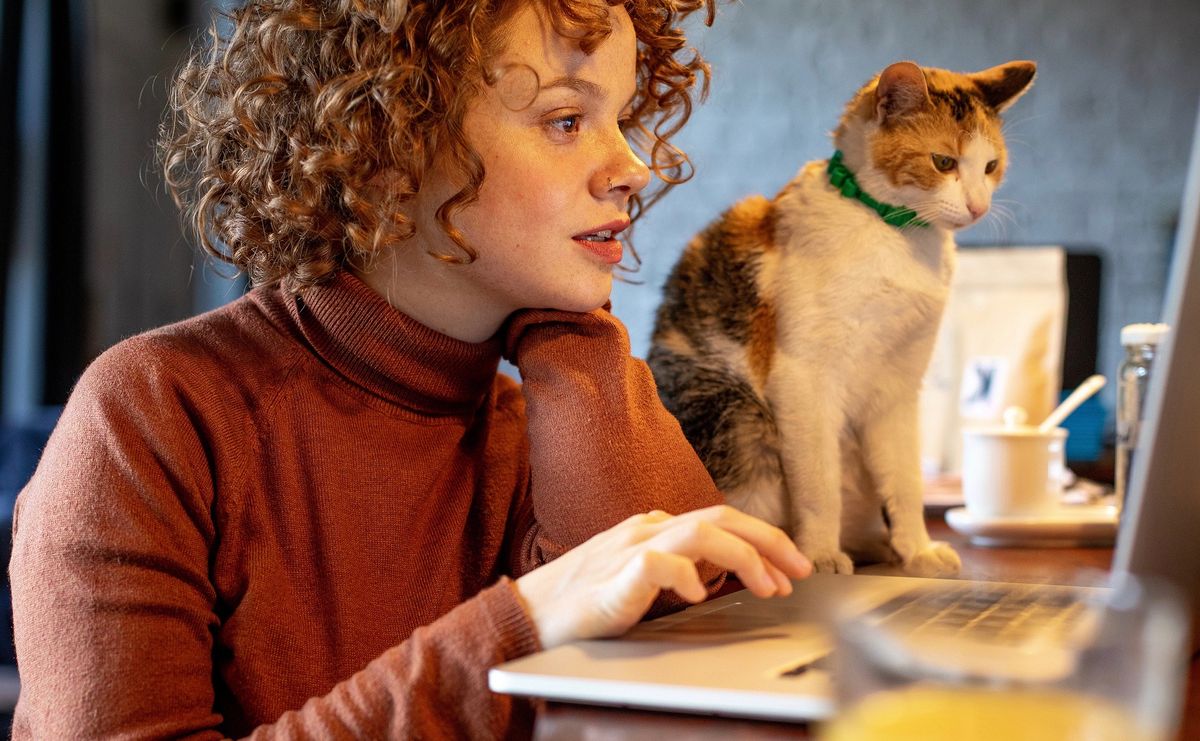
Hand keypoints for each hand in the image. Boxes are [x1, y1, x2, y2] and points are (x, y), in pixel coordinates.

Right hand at [513, 505, 812, 648]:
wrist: (527, 616)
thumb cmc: (580, 603)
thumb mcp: (640, 580)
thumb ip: (677, 569)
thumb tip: (720, 574)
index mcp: (654, 528)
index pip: (721, 521)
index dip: (763, 540)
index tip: (792, 568)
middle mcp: (646, 529)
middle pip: (721, 518)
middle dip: (769, 541)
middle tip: (801, 570)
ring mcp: (629, 548)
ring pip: (700, 533)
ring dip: (743, 557)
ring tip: (767, 586)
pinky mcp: (613, 575)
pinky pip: (658, 564)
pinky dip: (686, 576)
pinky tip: (701, 597)